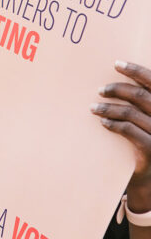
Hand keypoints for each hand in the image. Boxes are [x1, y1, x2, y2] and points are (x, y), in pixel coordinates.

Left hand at [91, 61, 150, 213]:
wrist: (149, 176)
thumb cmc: (144, 138)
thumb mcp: (145, 116)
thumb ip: (139, 100)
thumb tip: (114, 73)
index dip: (136, 70)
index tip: (116, 63)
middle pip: (141, 96)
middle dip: (117, 89)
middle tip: (100, 89)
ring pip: (131, 113)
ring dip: (108, 107)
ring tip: (92, 107)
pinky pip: (129, 130)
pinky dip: (113, 124)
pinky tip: (102, 122)